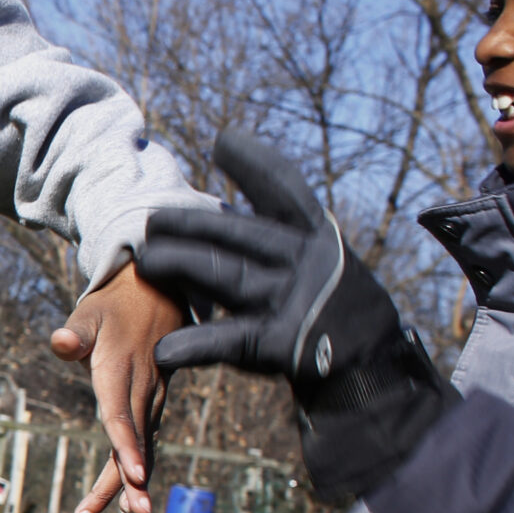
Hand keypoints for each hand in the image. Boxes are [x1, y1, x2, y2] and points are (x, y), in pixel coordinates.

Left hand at [49, 263, 182, 512]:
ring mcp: (151, 398)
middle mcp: (141, 390)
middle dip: (132, 478)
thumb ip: (75, 331)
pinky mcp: (153, 403)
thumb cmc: (114, 305)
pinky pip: (146, 439)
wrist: (156, 293)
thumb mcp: (90, 311)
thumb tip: (61, 342)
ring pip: (144, 445)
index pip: (121, 414)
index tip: (135, 474)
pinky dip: (140, 466)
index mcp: (120, 371)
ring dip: (137, 480)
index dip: (128, 445)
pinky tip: (130, 496)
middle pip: (135, 441)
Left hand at [136, 129, 450, 503]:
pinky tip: (164, 347)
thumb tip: (234, 203)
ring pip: (224, 275)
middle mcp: (309, 263)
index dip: (257, 164)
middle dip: (189, 223)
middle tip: (150, 219)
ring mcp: (294, 302)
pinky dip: (194, 343)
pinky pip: (227, 341)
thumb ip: (283, 236)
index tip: (225, 141)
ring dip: (178, 265)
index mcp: (320, 239)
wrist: (371, 371)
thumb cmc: (334, 311)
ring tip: (142, 260)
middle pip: (237, 233)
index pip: (286, 190)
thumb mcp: (321, 263)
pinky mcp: (280, 345)